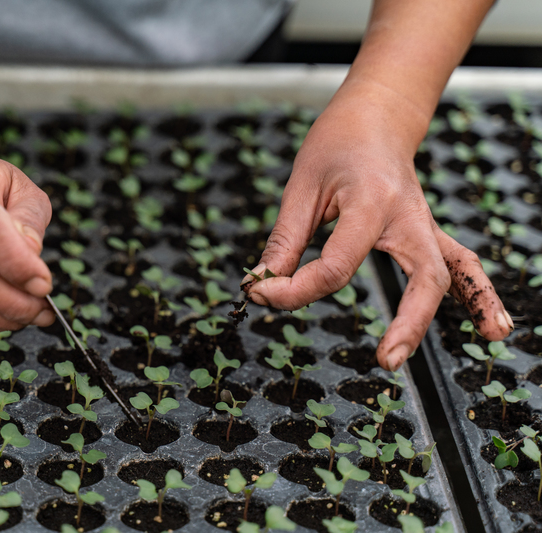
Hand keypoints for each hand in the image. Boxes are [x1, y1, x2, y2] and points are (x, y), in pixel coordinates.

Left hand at [242, 85, 512, 370]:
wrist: (375, 117)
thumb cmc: (335, 146)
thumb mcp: (302, 186)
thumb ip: (285, 240)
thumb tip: (261, 286)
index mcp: (370, 201)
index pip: (339, 264)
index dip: (296, 289)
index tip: (261, 294)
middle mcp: (407, 215)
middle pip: (421, 275)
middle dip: (408, 320)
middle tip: (385, 360)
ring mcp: (423, 225)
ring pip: (453, 271)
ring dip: (470, 306)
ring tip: (488, 339)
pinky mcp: (427, 234)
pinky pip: (461, 263)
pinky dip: (478, 294)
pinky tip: (493, 327)